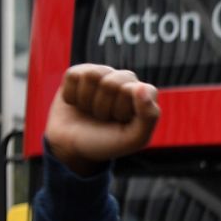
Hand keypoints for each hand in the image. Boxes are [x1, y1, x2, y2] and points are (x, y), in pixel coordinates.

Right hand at [45, 64, 159, 175]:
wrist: (74, 147)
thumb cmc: (108, 143)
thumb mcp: (134, 138)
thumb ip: (149, 116)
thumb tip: (141, 86)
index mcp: (146, 93)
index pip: (130, 90)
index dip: (120, 110)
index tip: (121, 122)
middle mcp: (127, 80)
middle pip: (110, 83)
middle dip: (103, 107)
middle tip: (104, 118)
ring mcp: (104, 74)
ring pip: (91, 75)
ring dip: (87, 100)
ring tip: (93, 111)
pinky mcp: (80, 73)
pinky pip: (73, 75)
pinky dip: (71, 96)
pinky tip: (78, 104)